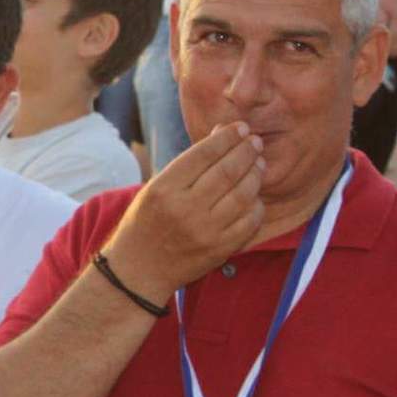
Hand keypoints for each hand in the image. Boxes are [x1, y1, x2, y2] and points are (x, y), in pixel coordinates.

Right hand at [102, 122, 264, 304]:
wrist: (138, 268)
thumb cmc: (145, 221)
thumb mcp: (156, 188)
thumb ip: (189, 163)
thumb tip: (222, 133)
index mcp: (164, 189)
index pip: (203, 154)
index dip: (226, 138)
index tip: (241, 128)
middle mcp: (184, 208)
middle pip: (226, 171)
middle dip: (246, 151)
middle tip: (256, 141)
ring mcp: (205, 230)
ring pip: (243, 194)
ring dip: (255, 174)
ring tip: (258, 163)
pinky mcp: (220, 249)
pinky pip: (249, 221)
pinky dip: (256, 204)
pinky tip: (255, 194)